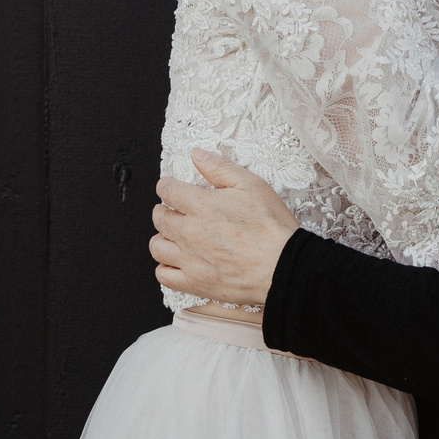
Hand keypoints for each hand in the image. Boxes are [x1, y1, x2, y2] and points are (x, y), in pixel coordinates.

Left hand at [149, 149, 299, 307]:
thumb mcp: (252, 185)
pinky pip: (163, 275)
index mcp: (201, 206)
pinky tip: (177, 261)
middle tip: (173, 210)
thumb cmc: (271, 227)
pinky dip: (165, 267)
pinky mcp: (195, 282)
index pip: (167, 190)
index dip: (167, 186)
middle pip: (159, 218)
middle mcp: (189, 232)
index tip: (171, 188)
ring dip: (162, 238)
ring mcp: (190, 259)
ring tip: (174, 236)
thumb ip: (220, 168)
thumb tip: (197, 155)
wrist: (282, 267)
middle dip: (163, 210)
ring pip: (156, 247)